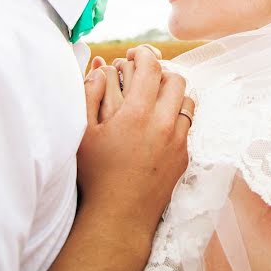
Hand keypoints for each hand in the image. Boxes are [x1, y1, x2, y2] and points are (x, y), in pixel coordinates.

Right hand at [78, 45, 193, 231]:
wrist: (118, 217)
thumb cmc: (95, 175)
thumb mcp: (82, 133)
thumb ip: (89, 94)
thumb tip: (100, 69)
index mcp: (138, 113)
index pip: (152, 67)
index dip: (144, 54)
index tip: (136, 54)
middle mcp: (163, 124)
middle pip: (176, 80)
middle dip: (161, 72)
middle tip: (146, 76)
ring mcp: (177, 141)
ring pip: (187, 102)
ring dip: (173, 95)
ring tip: (155, 99)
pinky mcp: (183, 157)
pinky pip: (187, 126)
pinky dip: (176, 118)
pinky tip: (160, 125)